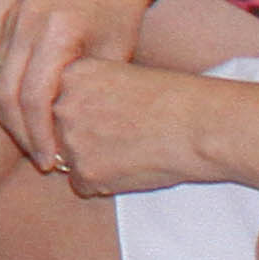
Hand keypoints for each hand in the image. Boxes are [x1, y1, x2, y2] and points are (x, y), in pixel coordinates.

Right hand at [0, 0, 161, 176]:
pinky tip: (29, 111)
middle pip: (4, 92)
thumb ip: (89, 90)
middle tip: (41, 159)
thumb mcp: (116, 52)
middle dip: (19, 132)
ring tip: (33, 141)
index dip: (40, 136)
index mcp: (56, 31)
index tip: (52, 163)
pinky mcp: (11, 15)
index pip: (33, 97)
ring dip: (9, 115)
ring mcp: (13, 16)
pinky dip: (9, 92)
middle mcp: (26, 23)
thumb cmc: (122, 4)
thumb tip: (76, 134)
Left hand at [34, 57, 214, 198]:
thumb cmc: (172, 98)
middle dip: (85, 137)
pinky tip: (133, 168)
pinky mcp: (86, 173)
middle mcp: (62, 106)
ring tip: (132, 149)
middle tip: (123, 134)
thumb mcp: (121, 74)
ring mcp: (71, 141)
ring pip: (70, 160)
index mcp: (71, 74)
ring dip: (94, 161)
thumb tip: (65, 116)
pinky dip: (105, 183)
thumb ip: (88, 91)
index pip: (59, 100)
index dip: (86, 111)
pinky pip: (84, 185)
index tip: (113, 113)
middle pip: (59, 131)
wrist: (200, 125)